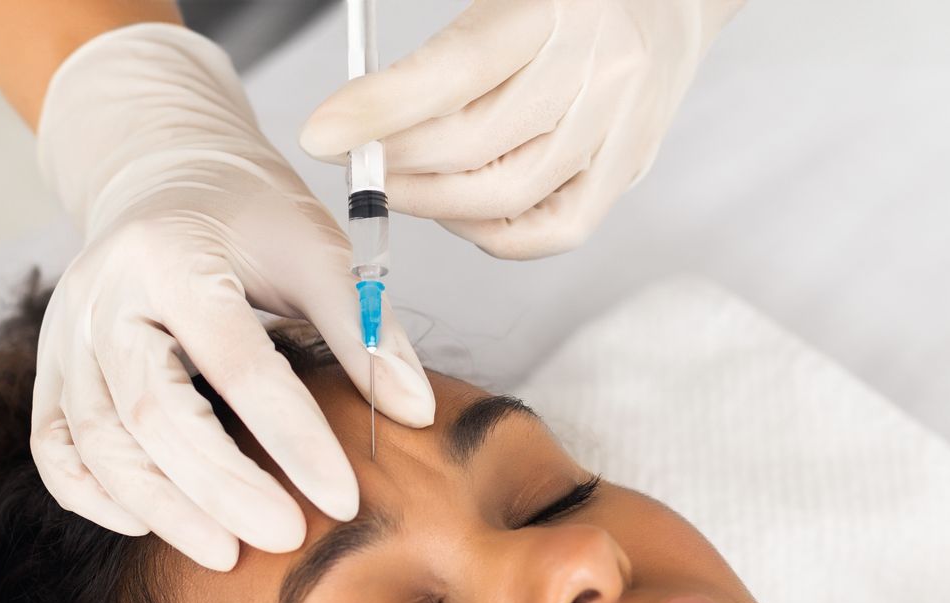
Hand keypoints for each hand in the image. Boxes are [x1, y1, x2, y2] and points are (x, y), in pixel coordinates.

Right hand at [33, 23, 435, 571]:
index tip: (344, 499)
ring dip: (162, 508)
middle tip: (285, 536)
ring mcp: (66, 335)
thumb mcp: (317, 250)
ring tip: (226, 552)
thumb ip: (363, 329)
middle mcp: (104, 295)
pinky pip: (55, 450)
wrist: (163, 178)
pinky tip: (152, 527)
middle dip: (221, 487)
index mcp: (174, 254)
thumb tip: (416, 410)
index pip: (236, 362)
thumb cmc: (249, 217)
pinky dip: (96, 498)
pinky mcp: (51, 368)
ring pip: (97, 442)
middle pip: (151, 411)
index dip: (291, 437)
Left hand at [299, 0, 744, 259]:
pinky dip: (492, 234)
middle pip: (474, 146)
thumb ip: (437, 52)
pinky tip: (458, 211)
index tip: (322, 135)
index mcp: (553, 9)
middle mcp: (594, 70)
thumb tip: (355, 116)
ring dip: (432, 202)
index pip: (455, 71)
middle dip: (396, 163)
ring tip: (396, 183)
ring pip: (507, 195)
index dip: (382, 109)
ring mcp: (616, 127)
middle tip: (356, 161)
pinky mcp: (627, 170)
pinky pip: (552, 230)